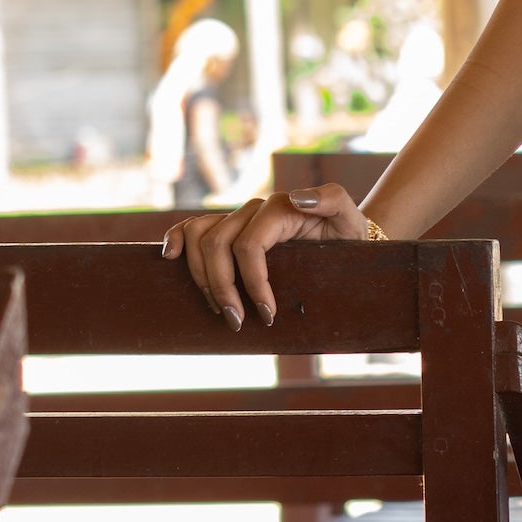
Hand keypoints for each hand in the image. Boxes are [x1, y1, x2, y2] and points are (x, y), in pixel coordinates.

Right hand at [162, 181, 375, 329]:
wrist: (344, 237)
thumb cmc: (348, 233)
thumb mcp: (350, 216)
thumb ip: (331, 199)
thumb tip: (296, 198)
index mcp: (279, 208)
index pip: (249, 246)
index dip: (252, 283)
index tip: (268, 314)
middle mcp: (253, 209)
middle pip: (217, 245)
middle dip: (222, 288)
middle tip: (238, 322)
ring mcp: (237, 218)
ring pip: (199, 238)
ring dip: (202, 277)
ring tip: (220, 309)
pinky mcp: (228, 229)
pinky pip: (192, 228)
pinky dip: (176, 240)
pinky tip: (171, 258)